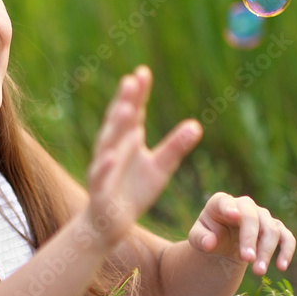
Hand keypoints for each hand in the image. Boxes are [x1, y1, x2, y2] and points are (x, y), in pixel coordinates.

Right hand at [85, 66, 202, 247]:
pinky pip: (102, 176)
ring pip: (108, 144)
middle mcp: (113, 148)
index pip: (133, 111)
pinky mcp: (99, 190)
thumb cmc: (134, 191)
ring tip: (126, 109)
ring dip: (115, 127)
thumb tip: (196, 125)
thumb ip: (175, 146)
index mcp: (127, 139)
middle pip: (119, 122)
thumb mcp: (161, 168)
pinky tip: (113, 156)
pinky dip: (106, 166)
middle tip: (132, 81)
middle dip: (124, 101)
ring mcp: (104, 168)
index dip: (138, 93)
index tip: (143, 72)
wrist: (109, 223)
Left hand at [187, 193, 296, 274]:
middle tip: (247, 260)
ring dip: (266, 251)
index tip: (234, 216)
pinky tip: (281, 267)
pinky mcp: (275, 228)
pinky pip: (286, 237)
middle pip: (252, 218)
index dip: (230, 208)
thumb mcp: (197, 238)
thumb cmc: (209, 236)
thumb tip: (209, 243)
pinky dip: (287, 251)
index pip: (226, 203)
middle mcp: (245, 205)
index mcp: (221, 203)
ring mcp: (262, 215)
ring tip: (258, 271)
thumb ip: (200, 239)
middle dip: (251, 239)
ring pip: (271, 230)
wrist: (223, 243)